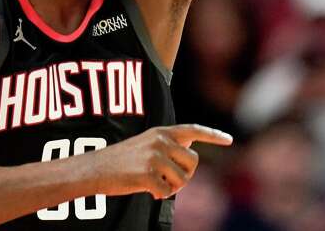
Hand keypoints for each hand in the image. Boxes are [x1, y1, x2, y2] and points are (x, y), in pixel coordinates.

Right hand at [93, 124, 232, 199]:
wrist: (95, 169)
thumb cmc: (121, 160)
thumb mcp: (146, 144)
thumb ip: (167, 145)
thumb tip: (190, 149)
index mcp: (161, 132)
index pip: (193, 130)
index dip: (212, 135)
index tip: (229, 140)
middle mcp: (160, 141)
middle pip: (193, 162)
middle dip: (185, 175)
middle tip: (168, 179)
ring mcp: (154, 157)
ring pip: (183, 179)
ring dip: (172, 187)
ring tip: (154, 183)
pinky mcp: (147, 174)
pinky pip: (167, 192)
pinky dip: (160, 195)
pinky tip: (147, 190)